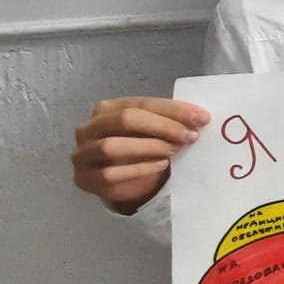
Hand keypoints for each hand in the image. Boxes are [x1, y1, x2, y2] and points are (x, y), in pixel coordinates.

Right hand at [71, 96, 209, 213]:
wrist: (123, 180)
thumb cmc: (140, 146)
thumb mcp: (153, 129)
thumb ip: (169, 121)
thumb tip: (200, 118)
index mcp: (107, 108)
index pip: (142, 103)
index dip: (174, 110)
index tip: (201, 117)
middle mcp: (89, 128)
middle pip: (125, 120)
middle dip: (162, 126)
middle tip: (189, 136)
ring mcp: (83, 154)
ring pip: (111, 146)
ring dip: (149, 146)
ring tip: (174, 150)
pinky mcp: (84, 179)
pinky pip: (109, 173)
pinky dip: (138, 169)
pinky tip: (160, 165)